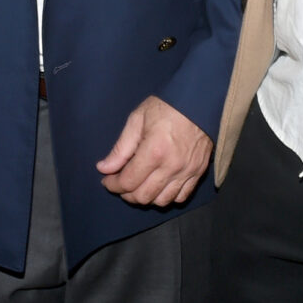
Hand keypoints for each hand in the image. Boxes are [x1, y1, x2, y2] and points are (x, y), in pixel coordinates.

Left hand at [95, 96, 212, 206]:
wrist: (199, 101)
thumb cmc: (166, 107)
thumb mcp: (137, 120)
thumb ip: (120, 148)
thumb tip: (103, 168)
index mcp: (154, 151)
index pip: (128, 182)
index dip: (113, 185)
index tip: (107, 180)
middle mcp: (171, 166)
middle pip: (143, 196)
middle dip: (126, 194)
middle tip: (121, 183)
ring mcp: (187, 172)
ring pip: (162, 201)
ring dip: (146, 197)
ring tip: (139, 185)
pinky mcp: (198, 172)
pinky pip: (181, 197)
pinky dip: (167, 197)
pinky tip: (159, 186)